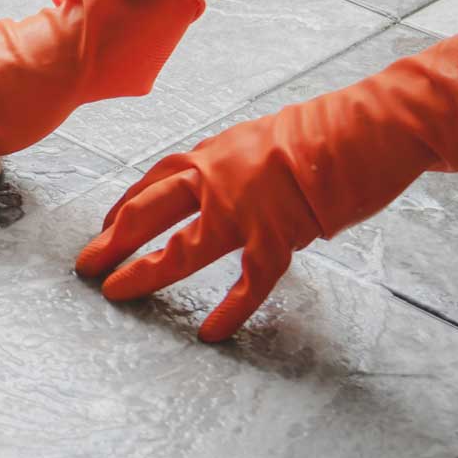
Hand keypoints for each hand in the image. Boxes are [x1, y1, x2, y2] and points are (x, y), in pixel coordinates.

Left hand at [76, 17, 457, 341]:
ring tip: (118, 293)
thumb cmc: (324, 130)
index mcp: (212, 154)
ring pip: (184, 248)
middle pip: (148, 212)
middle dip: (112, 240)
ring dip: (146, 272)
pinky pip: (248, 281)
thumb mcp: (260, 138)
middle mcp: (217, 179)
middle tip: (84, 265)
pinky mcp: (281, 234)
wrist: (373, 126)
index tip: (103, 228)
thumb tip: (212, 184)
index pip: (151, 182)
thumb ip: (231, 164)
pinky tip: (211, 332)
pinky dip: (231, 309)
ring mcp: (246, 209)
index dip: (122, 208)